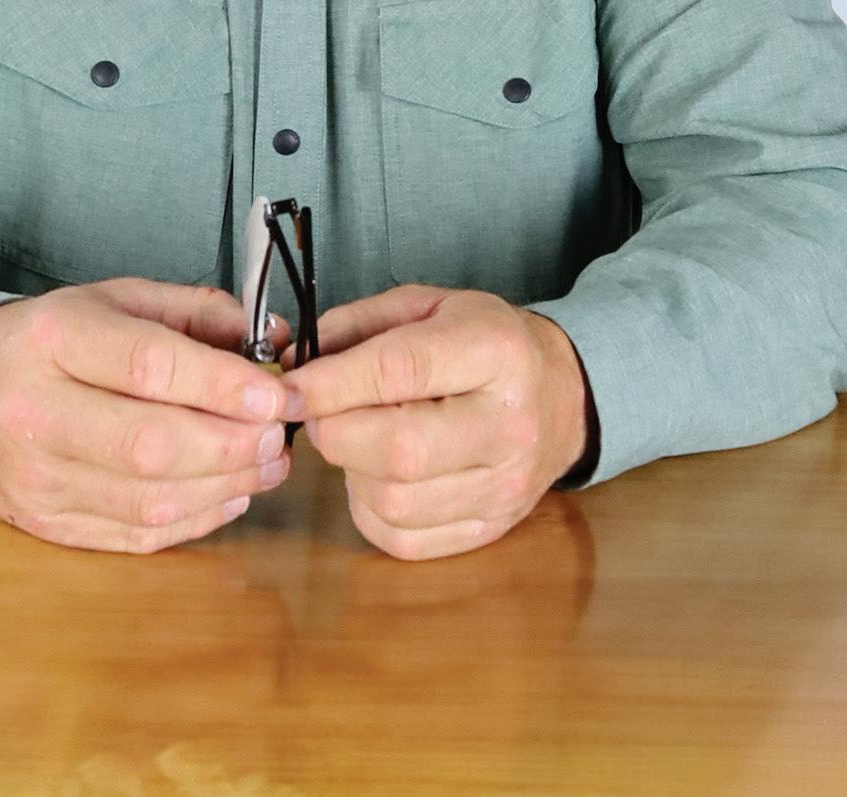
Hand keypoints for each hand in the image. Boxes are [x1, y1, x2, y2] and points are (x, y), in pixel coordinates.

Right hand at [0, 278, 295, 551]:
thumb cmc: (53, 339)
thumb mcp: (115, 299)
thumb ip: (195, 313)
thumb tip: (274, 341)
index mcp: (55, 339)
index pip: (149, 366)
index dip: (222, 385)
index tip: (276, 394)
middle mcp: (37, 411)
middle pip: (150, 444)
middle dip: (232, 445)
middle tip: (279, 436)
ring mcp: (37, 478)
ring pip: (148, 499)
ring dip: (225, 486)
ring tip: (267, 464)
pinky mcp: (45, 525)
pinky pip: (135, 534)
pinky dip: (195, 519)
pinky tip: (228, 493)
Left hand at [279, 285, 595, 560]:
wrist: (560, 394)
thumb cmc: (482, 342)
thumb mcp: (426, 305)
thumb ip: (356, 327)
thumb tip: (293, 368)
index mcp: (494, 350)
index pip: (399, 371)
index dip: (331, 384)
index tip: (286, 388)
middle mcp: (508, 424)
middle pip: (398, 450)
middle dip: (336, 432)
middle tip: (321, 414)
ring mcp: (506, 486)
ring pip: (396, 502)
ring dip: (352, 472)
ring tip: (359, 438)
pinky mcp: (492, 529)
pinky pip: (405, 540)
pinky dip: (370, 510)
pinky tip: (378, 475)